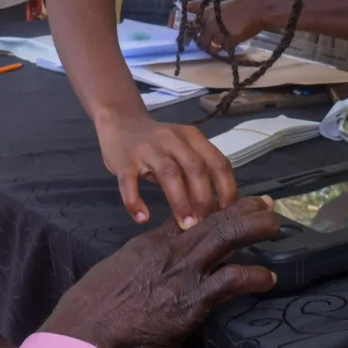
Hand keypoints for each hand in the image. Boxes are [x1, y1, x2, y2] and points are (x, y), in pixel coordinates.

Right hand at [40, 195, 279, 347]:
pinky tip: (269, 278)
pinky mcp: (193, 300)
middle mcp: (171, 250)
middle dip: (244, 207)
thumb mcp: (116, 270)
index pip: (189, 216)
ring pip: (228, 237)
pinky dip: (254, 276)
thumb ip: (138, 263)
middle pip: (215, 218)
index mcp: (152, 242)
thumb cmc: (93, 306)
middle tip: (266, 202)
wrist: (87, 330)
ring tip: (275, 225)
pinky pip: (231, 280)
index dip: (213, 207)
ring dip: (255, 228)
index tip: (231, 203)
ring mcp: (184, 273)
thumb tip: (148, 268)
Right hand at [96, 112, 237, 227]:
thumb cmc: (157, 143)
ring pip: (169, 173)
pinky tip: (142, 218)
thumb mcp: (181, 150)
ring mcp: (147, 148)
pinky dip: (135, 201)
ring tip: (185, 225)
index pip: (219, 163)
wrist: (120, 121)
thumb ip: (195, 174)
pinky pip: (129, 182)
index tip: (228, 214)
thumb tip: (213, 210)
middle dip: (204, 199)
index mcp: (192, 138)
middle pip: (196, 168)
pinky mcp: (124, 160)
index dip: (228, 190)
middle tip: (204, 225)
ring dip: (180, 202)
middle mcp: (172, 140)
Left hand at [186, 0, 277, 55]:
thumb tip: (188, 7)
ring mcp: (219, 33)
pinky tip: (235, 38)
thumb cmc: (240, 5)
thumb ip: (203, 9)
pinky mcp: (229, 41)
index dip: (188, 34)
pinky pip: (224, 49)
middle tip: (216, 38)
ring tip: (226, 39)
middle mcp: (210, 23)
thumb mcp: (218, 5)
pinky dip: (228, 47)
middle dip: (207, 42)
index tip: (186, 40)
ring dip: (218, 46)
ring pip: (212, 48)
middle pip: (201, 41)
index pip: (191, 27)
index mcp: (206, 13)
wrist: (257, 9)